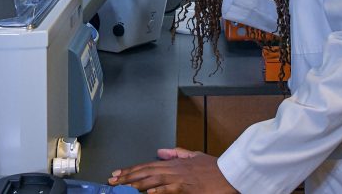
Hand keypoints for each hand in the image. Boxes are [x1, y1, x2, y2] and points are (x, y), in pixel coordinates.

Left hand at [108, 148, 236, 193]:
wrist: (229, 172)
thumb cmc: (213, 167)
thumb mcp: (193, 155)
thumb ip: (176, 153)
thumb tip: (161, 151)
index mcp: (174, 162)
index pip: (147, 165)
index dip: (131, 169)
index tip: (118, 173)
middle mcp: (174, 169)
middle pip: (146, 172)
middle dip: (127, 177)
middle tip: (112, 181)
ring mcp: (180, 178)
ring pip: (153, 179)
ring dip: (137, 184)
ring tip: (123, 187)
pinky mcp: (187, 187)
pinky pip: (170, 189)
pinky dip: (158, 190)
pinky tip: (148, 192)